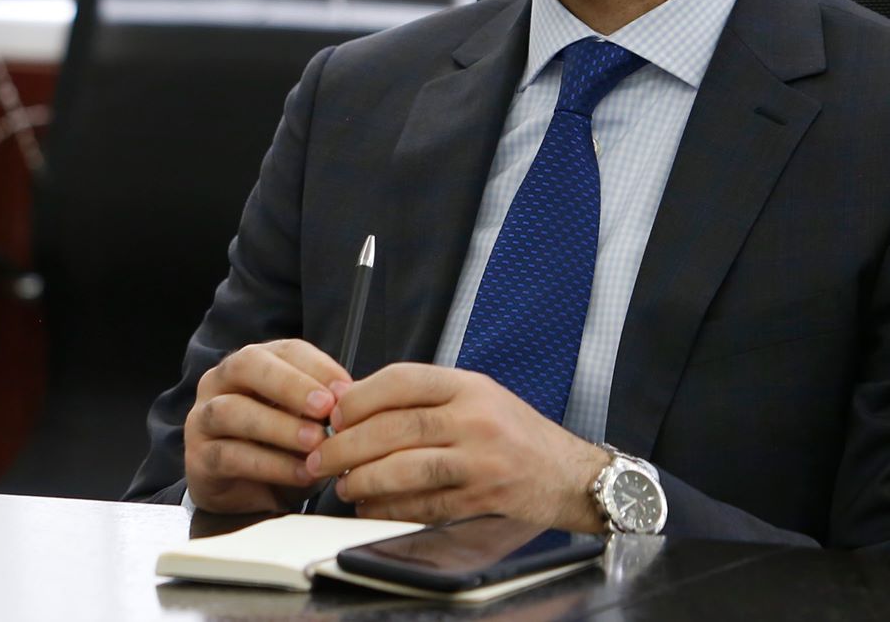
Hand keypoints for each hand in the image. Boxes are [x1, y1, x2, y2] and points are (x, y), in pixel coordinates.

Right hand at [184, 339, 350, 513]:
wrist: (247, 494)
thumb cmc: (281, 447)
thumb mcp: (306, 422)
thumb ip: (323, 408)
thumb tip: (353, 400)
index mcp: (254, 363)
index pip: (285, 349)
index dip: (317, 366)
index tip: (347, 390)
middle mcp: (221, 381)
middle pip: (248, 365)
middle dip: (290, 384)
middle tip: (325, 407)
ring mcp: (203, 418)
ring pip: (232, 410)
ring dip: (279, 426)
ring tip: (315, 444)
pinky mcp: (197, 458)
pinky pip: (230, 455)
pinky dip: (270, 464)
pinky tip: (300, 473)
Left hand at [303, 364, 607, 530]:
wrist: (569, 474)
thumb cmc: (513, 434)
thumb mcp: (477, 396)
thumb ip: (425, 399)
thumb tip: (354, 405)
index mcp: (469, 386)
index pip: (402, 380)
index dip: (359, 397)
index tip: (334, 414)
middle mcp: (476, 419)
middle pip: (397, 428)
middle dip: (348, 445)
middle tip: (321, 457)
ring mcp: (481, 462)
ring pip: (406, 469)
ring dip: (364, 480)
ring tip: (342, 484)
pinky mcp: (481, 500)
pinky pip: (424, 506)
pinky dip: (390, 509)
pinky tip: (370, 507)